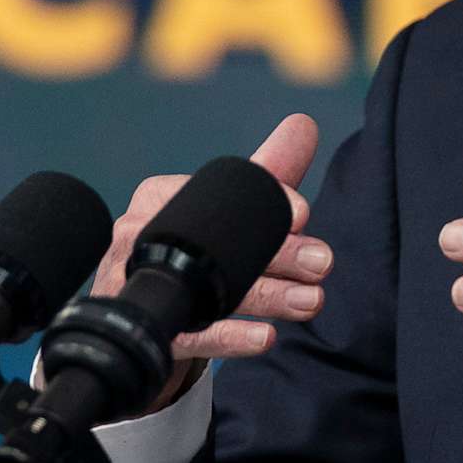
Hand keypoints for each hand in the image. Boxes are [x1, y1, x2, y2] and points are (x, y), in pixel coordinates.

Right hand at [98, 113, 329, 410]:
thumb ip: (265, 174)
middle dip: (279, 254)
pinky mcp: (152, 331)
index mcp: (158, 198)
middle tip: (323, 262)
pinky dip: (230, 337)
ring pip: (213, 291)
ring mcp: (141, 285)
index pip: (216, 196)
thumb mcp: (223, 209)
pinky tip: (265, 338)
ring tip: (312, 300)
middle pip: (219, 246)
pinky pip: (192, 336)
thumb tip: (304, 125)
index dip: (264, 205)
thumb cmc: (190, 251)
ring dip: (268, 296)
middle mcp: (142, 238)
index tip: (305, 215)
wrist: (138, 313)